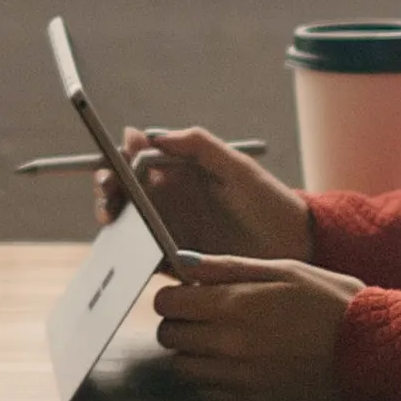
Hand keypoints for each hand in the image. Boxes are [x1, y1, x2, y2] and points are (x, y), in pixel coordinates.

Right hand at [104, 126, 312, 261]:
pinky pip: (143, 260)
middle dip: (107, 190)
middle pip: (122, 192)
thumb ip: (198, 144)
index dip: (118, 158)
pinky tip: (126, 255)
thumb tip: (153, 136)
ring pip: (125, 225)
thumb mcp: (236, 166)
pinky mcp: (175, 264)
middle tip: (108, 194)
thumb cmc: (268, 200)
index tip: (116, 162)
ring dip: (112, 221)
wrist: (294, 247)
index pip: (136, 161)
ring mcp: (169, 232)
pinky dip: (127, 258)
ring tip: (113, 222)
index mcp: (179, 173)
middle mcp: (168, 201)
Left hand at [149, 253, 363, 400]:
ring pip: (183, 368)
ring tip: (222, 339)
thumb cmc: (328, 301)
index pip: (166, 303)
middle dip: (178, 322)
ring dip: (193, 352)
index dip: (172, 295)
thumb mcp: (281, 269)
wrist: (369, 351)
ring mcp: (239, 379)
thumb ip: (226, 267)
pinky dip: (212, 379)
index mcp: (233, 305)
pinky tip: (237, 364)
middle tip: (204, 315)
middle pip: (168, 336)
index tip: (188, 293)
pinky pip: (208, 394)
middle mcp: (229, 345)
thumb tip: (181, 263)